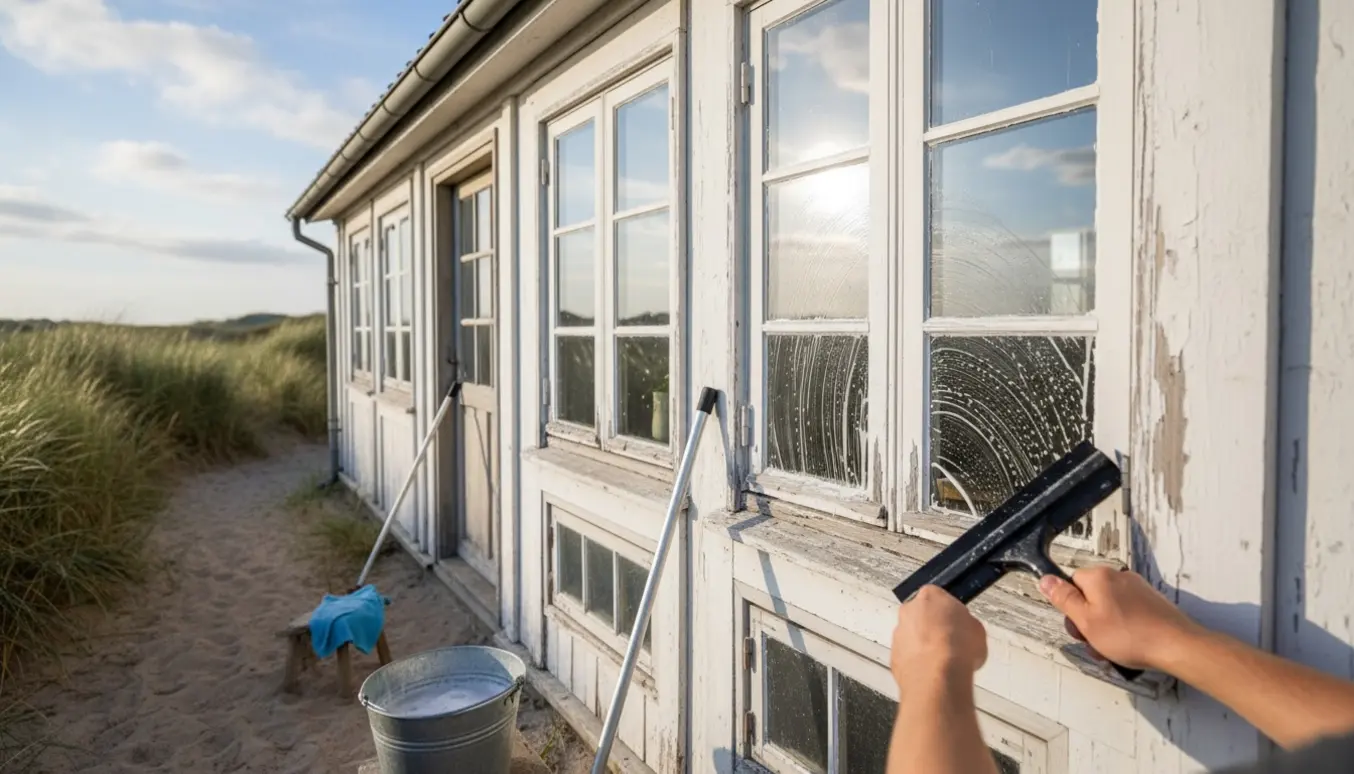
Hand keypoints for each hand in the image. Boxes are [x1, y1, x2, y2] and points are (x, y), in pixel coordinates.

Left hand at [891, 585, 986, 689]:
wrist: (938, 675)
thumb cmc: (957, 648)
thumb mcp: (977, 629)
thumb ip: (966, 624)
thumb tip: (966, 632)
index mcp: (930, 596)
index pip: (938, 598)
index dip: (949, 613)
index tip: (957, 624)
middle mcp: (909, 611)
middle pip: (921, 616)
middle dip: (933, 628)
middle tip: (950, 644)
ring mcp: (899, 633)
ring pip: (912, 637)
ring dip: (923, 647)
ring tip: (942, 662)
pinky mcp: (894, 655)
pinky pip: (906, 656)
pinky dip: (917, 663)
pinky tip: (932, 673)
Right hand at [1039, 566, 1202, 671]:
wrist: (1177, 646)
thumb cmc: (1130, 635)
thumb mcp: (1085, 621)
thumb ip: (1063, 599)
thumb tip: (1045, 578)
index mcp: (1099, 577)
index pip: (1071, 582)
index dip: (1071, 607)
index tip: (1079, 626)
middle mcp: (1119, 577)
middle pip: (1090, 596)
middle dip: (1088, 622)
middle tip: (1094, 642)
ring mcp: (1138, 590)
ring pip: (1109, 609)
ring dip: (1105, 630)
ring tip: (1113, 650)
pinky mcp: (1152, 604)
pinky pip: (1127, 614)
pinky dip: (1124, 630)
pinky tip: (1128, 647)